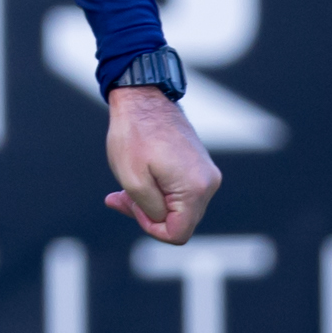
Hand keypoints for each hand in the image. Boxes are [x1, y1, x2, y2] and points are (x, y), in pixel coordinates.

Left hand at [103, 87, 219, 243]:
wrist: (143, 98)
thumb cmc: (134, 135)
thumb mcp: (131, 179)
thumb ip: (148, 209)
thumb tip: (160, 222)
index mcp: (196, 189)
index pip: (178, 234)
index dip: (150, 228)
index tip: (131, 205)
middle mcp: (209, 184)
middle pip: (181, 222)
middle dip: (149, 215)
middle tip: (121, 196)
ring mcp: (207, 174)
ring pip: (180, 209)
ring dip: (152, 203)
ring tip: (127, 186)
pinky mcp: (200, 167)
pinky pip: (182, 193)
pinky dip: (160, 191)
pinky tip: (140, 176)